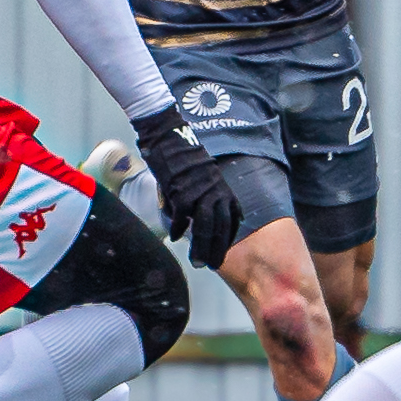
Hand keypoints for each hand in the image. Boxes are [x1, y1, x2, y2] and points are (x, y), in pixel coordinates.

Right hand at [130, 106, 241, 270]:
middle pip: (220, 226)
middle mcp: (214, 189)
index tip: (225, 250)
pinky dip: (180, 229)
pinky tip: (177, 237)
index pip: (232, 217)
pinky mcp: (181, 189)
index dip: (229, 237)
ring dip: (201, 247)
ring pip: (205, 226)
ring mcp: (199, 190)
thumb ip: (208, 194)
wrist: (168, 135)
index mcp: (221, 186)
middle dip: (218, 249)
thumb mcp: (204, 174)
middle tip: (213, 266)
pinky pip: (182, 216)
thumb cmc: (183, 156)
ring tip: (197, 262)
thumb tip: (203, 217)